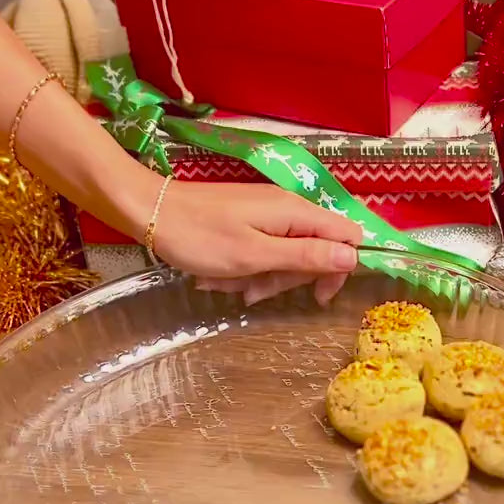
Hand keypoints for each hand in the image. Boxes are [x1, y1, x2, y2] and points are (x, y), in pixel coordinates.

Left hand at [139, 180, 362, 304]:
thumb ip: (306, 256)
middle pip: (317, 249)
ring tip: (231, 287)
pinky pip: (263, 250)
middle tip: (257, 292)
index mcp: (296, 212)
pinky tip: (221, 278)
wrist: (150, 212)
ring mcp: (267, 214)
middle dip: (290, 278)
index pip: (347, 235)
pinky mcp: (248, 220)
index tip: (317, 295)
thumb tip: (353, 258)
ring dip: (263, 277)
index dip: (340, 267)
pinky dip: (247, 268)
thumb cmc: (201, 237)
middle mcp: (288, 208)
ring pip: (287, 255)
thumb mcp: (255, 255)